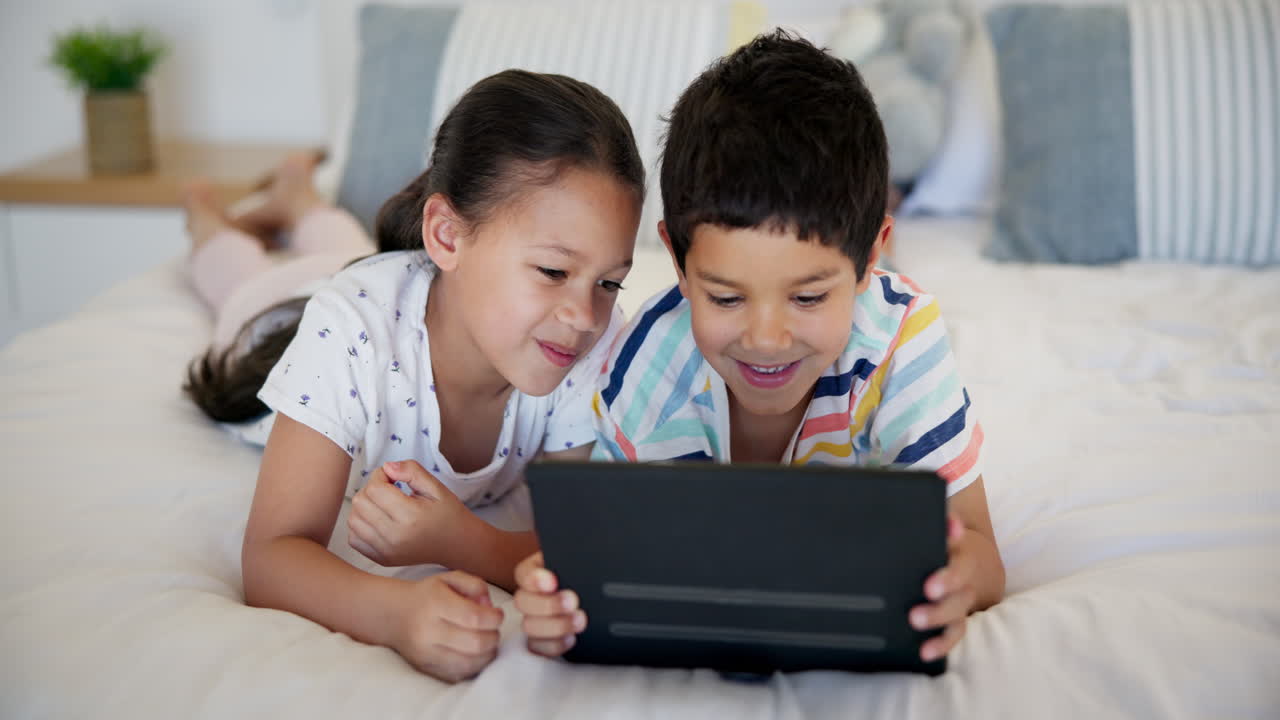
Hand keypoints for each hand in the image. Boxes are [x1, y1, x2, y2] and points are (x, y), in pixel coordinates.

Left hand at [348, 460, 478, 566]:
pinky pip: (354, 538)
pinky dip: (361, 526)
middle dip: (371, 489)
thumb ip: (412, 471)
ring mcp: (386, 551)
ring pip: (353, 519)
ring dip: (364, 507)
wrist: (458, 545)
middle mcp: (395, 537)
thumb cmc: (448, 514)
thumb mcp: (437, 487)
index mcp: (411, 516)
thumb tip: (387, 467)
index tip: (394, 477)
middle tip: (389, 490)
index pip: (375, 488)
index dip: (381, 475)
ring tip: (384, 505)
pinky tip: (378, 520)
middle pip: (360, 502)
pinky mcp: (381, 559)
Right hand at [393, 570, 504, 682]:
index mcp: (434, 603)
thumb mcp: (450, 578)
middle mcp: (427, 631)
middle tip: (493, 629)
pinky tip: (475, 654)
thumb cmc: (428, 595)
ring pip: (469, 663)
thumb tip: (490, 608)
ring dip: (487, 654)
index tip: (498, 614)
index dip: (494, 618)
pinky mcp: (426, 669)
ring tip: (486, 641)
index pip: (474, 617)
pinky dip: (474, 666)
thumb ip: (475, 585)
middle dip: (494, 637)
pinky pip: (459, 674)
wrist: (393, 615)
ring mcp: (425, 654)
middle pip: (475, 643)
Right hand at [513, 552, 586, 656]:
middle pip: (523, 602)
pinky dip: (554, 645)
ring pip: (529, 627)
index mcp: (536, 572)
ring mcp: (534, 620)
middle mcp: (531, 596)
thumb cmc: (589, 575)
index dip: (534, 579)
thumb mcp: (581, 562)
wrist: (600, 596)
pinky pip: (538, 648)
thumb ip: (575, 558)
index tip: (552, 582)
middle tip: (572, 601)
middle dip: (548, 604)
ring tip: (580, 620)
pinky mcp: (543, 641)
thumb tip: (582, 548)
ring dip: (554, 625)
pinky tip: (572, 638)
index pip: (524, 574)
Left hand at [910, 514, 978, 662]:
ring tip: (916, 627)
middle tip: (917, 609)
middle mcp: (964, 583)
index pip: (959, 564)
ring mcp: (961, 603)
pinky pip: (954, 634)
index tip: (930, 585)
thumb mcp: (943, 525)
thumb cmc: (946, 539)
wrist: (976, 559)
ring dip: (939, 625)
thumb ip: (938, 516)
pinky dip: (941, 644)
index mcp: (961, 555)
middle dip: (939, 604)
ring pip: (957, 618)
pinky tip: (923, 653)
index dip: (948, 575)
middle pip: (958, 596)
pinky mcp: (955, 619)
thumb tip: (940, 499)